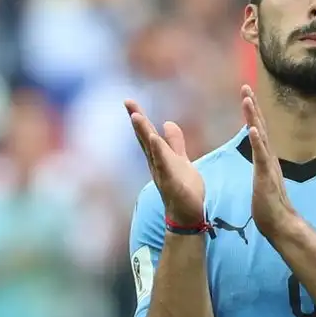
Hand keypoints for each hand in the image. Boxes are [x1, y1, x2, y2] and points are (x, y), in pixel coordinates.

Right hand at [125, 100, 204, 224]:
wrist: (187, 216)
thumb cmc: (183, 189)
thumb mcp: (180, 160)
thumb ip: (174, 143)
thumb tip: (167, 122)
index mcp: (159, 157)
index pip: (148, 134)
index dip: (139, 118)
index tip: (129, 101)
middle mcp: (157, 164)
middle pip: (145, 139)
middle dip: (137, 120)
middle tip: (128, 102)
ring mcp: (162, 174)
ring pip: (152, 151)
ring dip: (144, 133)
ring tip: (136, 116)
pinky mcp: (172, 184)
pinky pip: (164, 167)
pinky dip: (159, 153)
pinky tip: (154, 140)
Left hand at [240, 85, 294, 238]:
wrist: (280, 224)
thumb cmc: (269, 207)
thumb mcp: (262, 182)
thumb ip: (261, 169)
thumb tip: (260, 160)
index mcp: (266, 159)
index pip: (258, 131)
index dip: (252, 113)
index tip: (246, 95)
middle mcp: (269, 158)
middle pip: (260, 127)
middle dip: (252, 107)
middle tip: (245, 87)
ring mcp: (268, 166)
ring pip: (261, 137)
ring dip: (254, 117)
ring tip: (247, 99)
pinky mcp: (266, 177)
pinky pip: (261, 157)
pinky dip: (257, 142)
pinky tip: (253, 129)